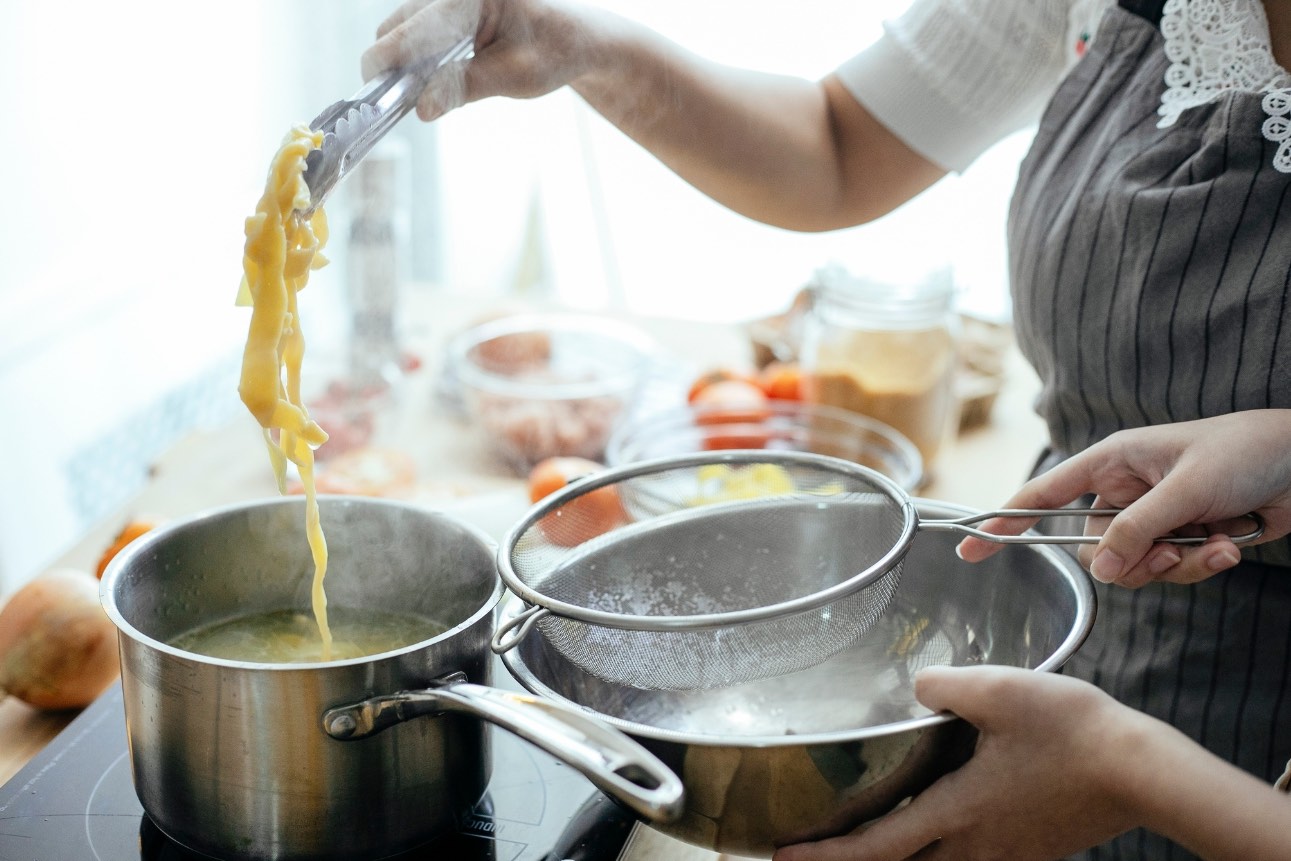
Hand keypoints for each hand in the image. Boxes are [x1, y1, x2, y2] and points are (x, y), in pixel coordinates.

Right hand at [361, 0, 604, 120]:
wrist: (576, 36)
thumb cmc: (554, 51)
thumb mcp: (516, 76)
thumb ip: (465, 87)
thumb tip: (420, 108)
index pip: (411, 31)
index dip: (385, 66)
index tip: (373, 97)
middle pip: (396, 27)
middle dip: (395, 67)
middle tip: (410, 103)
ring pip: (401, 30)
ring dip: (407, 63)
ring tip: (432, 90)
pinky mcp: (446, 9)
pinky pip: (415, 32)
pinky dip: (418, 58)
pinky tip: (438, 77)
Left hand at [771, 666, 1156, 860]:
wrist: (1144, 771)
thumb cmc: (1073, 731)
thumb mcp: (998, 691)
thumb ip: (943, 687)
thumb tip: (917, 687)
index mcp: (958, 811)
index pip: (877, 846)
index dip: (827, 855)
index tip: (785, 855)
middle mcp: (978, 845)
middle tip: (817, 854)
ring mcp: (1009, 853)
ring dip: (902, 860)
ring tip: (875, 841)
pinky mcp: (1033, 849)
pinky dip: (943, 855)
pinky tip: (943, 830)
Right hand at [955, 410, 1290, 586]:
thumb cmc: (1243, 452)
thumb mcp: (1184, 489)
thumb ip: (1137, 529)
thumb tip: (1100, 570)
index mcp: (1110, 463)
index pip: (1041, 496)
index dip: (1005, 520)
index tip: (971, 545)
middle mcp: (1124, 493)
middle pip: (1095, 551)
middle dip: (1135, 560)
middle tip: (1172, 548)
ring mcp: (1153, 519)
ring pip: (1135, 568)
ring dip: (1178, 564)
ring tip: (1213, 542)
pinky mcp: (1182, 539)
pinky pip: (1172, 572)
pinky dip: (1203, 565)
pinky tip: (1232, 544)